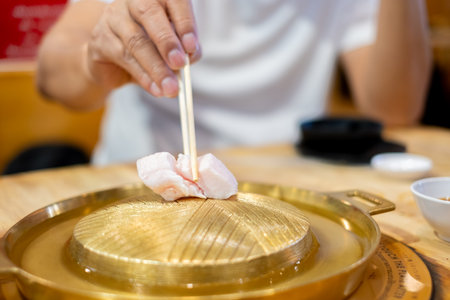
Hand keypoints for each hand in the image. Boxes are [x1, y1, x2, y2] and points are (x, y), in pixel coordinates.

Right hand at [84, 0, 200, 97]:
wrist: (112, 60)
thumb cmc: (149, 47)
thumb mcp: (170, 46)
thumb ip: (183, 49)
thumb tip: (190, 58)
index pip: (173, 0)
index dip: (184, 22)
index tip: (191, 47)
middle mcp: (133, 1)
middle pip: (150, 14)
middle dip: (167, 42)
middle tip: (179, 64)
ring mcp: (113, 17)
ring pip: (136, 41)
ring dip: (156, 67)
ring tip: (170, 87)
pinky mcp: (100, 38)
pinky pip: (124, 57)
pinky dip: (143, 76)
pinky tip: (155, 88)